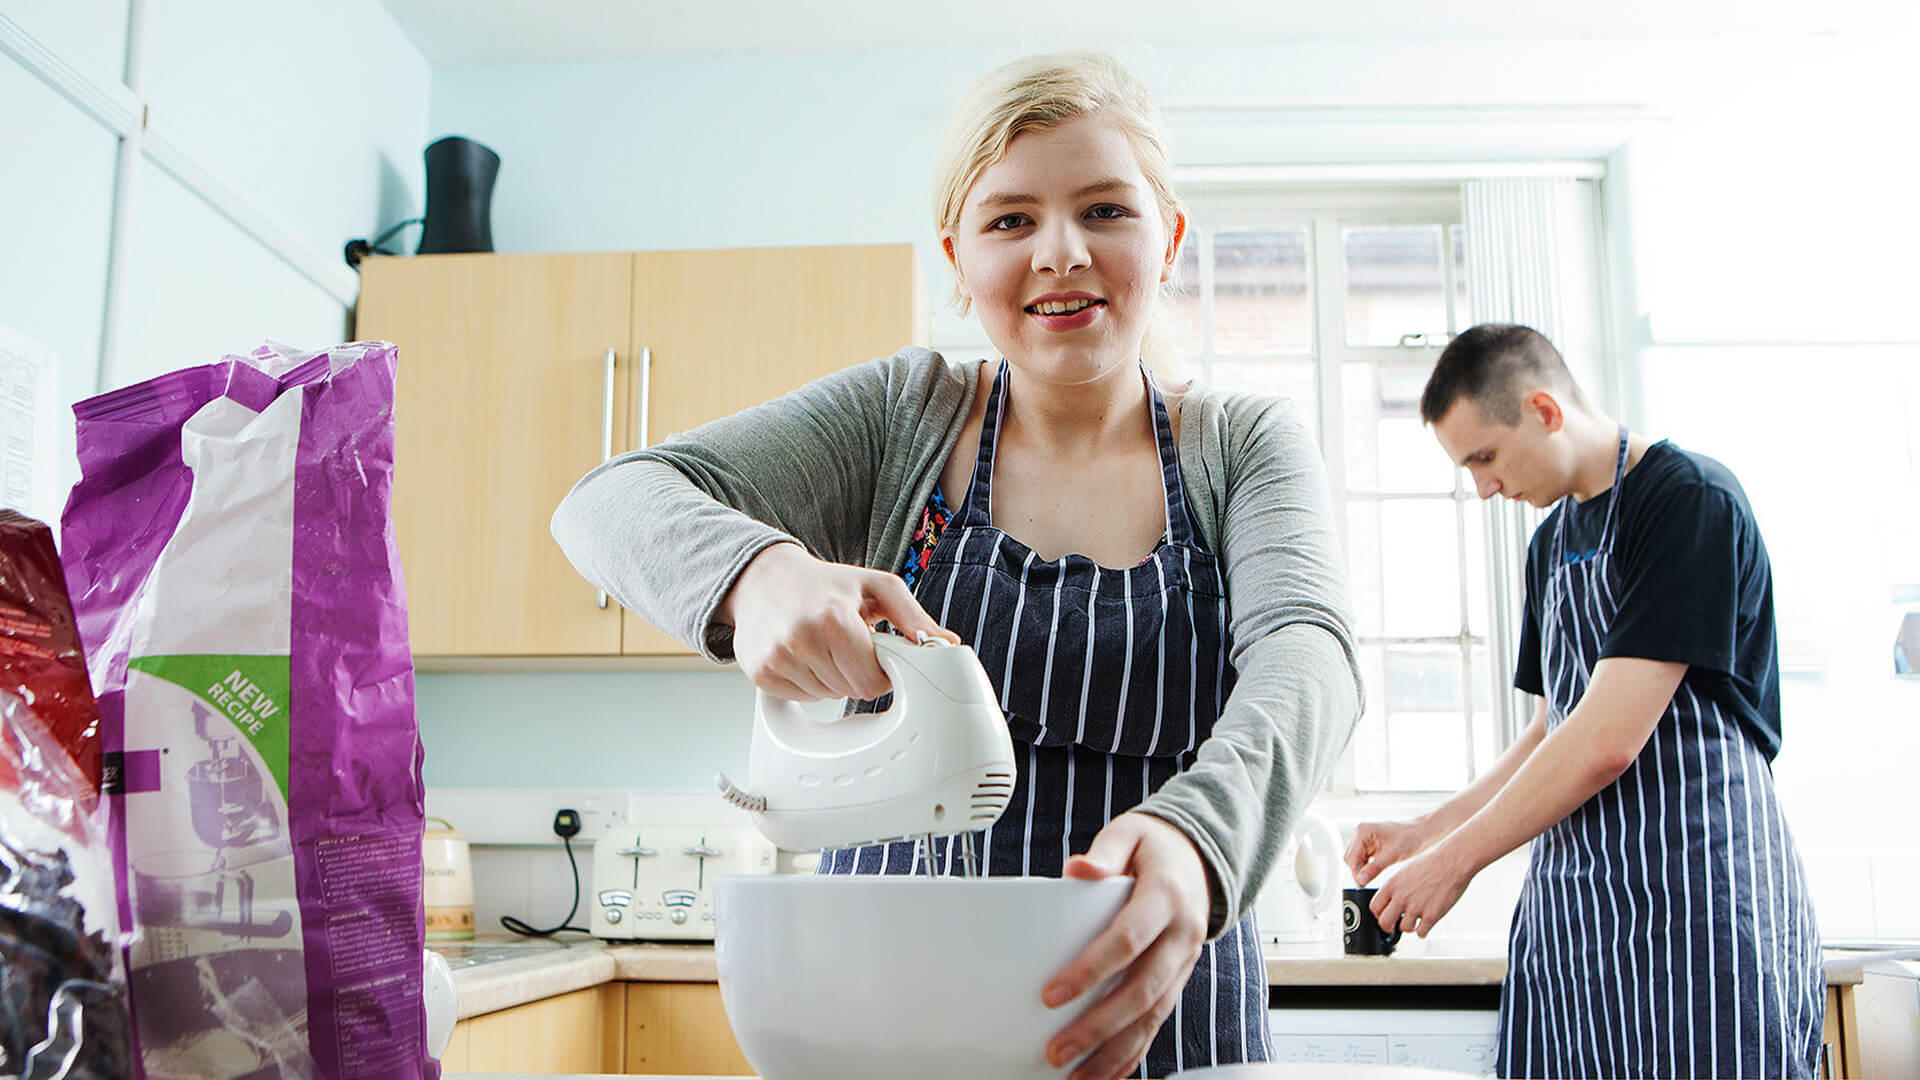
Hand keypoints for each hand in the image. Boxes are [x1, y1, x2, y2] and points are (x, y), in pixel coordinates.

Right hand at [720, 542, 955, 700]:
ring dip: (833, 678)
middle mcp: (800, 640)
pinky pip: (801, 697)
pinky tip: (805, 655)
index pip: (871, 682)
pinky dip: (808, 682)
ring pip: (826, 696)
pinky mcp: (760, 673)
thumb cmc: (826, 583)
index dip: (881, 671)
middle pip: (850, 691)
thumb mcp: (876, 587)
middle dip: (857, 672)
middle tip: (848, 644)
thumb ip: (913, 618)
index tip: (875, 653)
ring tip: (825, 645)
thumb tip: (946, 644)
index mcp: (832, 618)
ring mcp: (776, 659)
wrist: (764, 578)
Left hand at [1042, 813, 1211, 1079]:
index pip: (1128, 941)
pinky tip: (1106, 1073)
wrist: (1202, 858)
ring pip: (1153, 1017)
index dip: (1091, 970)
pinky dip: (1133, 1053)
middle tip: (1057, 1048)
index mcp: (1167, 898)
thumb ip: (1106, 851)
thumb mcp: (1131, 833)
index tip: (1052, 994)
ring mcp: (1184, 963)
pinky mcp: (1179, 980)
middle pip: (1141, 991)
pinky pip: (1159, 1023)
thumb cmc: (1156, 848)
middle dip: (1098, 1025)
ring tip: (1075, 1075)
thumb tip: (1079, 869)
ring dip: (1113, 1051)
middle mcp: (1182, 936)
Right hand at [1344, 818, 1437, 887]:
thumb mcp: (1393, 855)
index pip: (1352, 856)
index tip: (1361, 884)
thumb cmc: (1412, 837)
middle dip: (1358, 871)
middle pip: (1351, 858)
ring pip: (1356, 859)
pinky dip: (1367, 867)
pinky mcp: (1371, 844)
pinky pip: (1363, 858)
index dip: (1356, 872)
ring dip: (1362, 869)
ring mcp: (1366, 838)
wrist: (1424, 832)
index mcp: (1364, 831)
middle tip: (1367, 883)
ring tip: (1372, 878)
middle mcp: (1362, 832)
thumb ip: (1375, 867)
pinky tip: (1375, 872)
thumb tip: (1361, 879)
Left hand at [1368, 842, 1474, 938]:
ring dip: (1409, 927)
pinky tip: (1426, 924)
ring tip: (1415, 921)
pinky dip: (1423, 931)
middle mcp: (1401, 897)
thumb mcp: (1405, 870)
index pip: (1374, 907)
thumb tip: (1391, 899)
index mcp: (1391, 885)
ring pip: (1404, 929)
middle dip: (1389, 927)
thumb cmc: (1432, 862)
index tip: (1384, 915)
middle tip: (1395, 926)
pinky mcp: (1431, 915)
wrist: (1453, 861)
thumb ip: (1396, 886)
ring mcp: (1416, 907)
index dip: (1378, 914)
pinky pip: (1421, 933)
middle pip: (1384, 923)